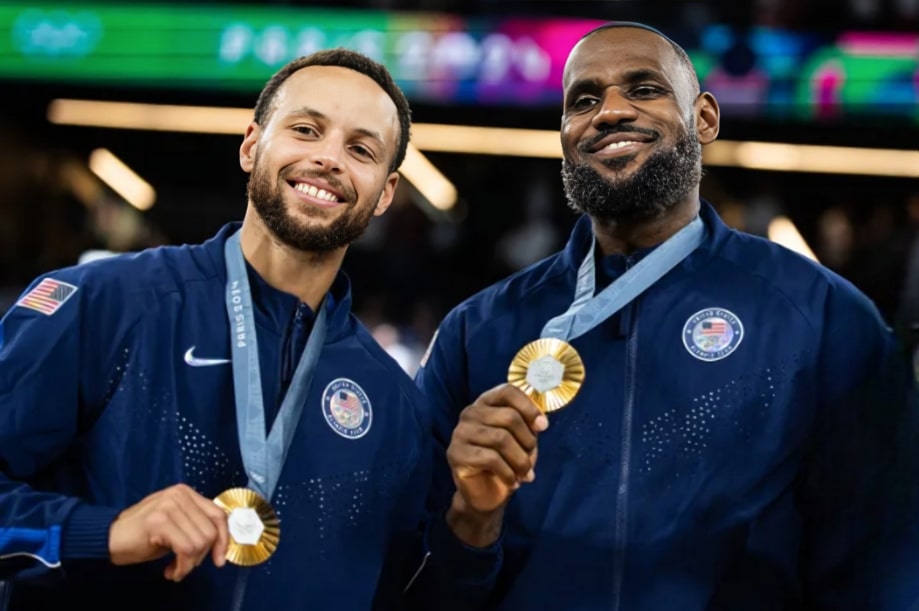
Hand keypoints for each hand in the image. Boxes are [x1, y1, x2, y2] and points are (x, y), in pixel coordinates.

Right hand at [108, 483, 229, 581]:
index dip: (223, 539)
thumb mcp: (176, 524)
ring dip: (190, 564)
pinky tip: (171, 571)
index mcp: (186, 493)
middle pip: (210, 531)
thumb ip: (196, 525)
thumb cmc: (143, 534)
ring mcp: (169, 506)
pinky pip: (185, 550)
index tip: (219, 559)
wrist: (109, 537)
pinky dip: (182, 566)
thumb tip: (220, 543)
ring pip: (199, 542)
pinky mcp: (159, 522)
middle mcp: (179, 495)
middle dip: (201, 556)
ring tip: (176, 568)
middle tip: (185, 564)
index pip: (218, 515)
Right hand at [447, 383, 548, 514]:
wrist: (486, 494)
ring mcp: (460, 433)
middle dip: (528, 441)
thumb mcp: (522, 438)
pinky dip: (509, 473)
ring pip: (502, 439)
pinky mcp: (456, 454)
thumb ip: (529, 424)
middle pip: (509, 417)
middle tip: (530, 459)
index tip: (543, 426)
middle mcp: (470, 413)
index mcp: (486, 403)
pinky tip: (512, 482)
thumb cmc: (506, 461)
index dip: (529, 407)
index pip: (508, 391)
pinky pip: (491, 459)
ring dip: (521, 461)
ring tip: (525, 474)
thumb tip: (540, 422)